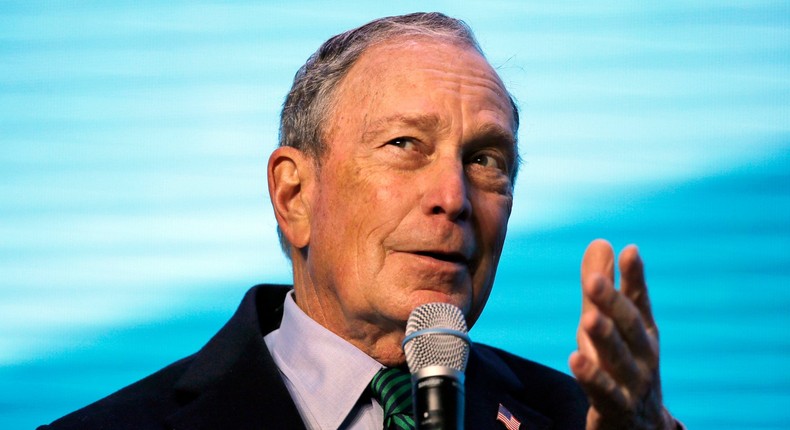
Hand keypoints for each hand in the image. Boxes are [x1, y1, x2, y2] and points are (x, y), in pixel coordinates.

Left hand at [569, 239, 674, 429]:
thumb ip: (603, 288)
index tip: (630, 250)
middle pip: (629, 325)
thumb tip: (600, 241)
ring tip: (588, 318)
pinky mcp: (617, 408)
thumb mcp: (611, 325)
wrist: (639, 426)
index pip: (638, 300)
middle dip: (612, 302)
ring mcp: (634, 383)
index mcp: (643, 331)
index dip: (634, 277)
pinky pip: (604, 392)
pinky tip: (575, 359)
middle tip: (594, 280)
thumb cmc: (621, 365)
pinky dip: (592, 376)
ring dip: (605, 337)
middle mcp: (644, 354)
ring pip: (619, 358)